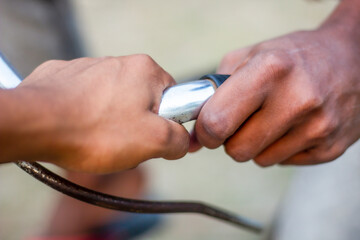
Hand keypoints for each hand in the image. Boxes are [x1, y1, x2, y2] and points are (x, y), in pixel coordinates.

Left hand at [1, 55, 188, 172]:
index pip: (174, 99)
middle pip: (144, 102)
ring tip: (98, 140)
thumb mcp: (152, 142)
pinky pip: (90, 101)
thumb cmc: (95, 130)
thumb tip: (181, 142)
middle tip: (124, 145)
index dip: (167, 125)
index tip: (152, 141)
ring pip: (117, 103)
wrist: (33, 124)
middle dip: (139, 127)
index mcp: (146, 70)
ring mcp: (91, 68)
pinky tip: (79, 129)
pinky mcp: (68, 77)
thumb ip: (179, 140)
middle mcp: (119, 62)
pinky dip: (90, 116)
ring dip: (114, 124)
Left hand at [190, 24, 359, 165]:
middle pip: (237, 150)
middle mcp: (297, 100)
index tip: (208, 127)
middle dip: (232, 139)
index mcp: (270, 70)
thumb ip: (215, 90)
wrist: (353, 58)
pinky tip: (294, 125)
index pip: (217, 122)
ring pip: (260, 160)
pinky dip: (281, 148)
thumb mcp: (251, 55)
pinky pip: (284, 162)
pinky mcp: (330, 148)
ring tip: (274, 117)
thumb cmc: (294, 56)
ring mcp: (318, 127)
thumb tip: (195, 136)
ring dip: (258, 144)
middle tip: (242, 121)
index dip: (206, 130)